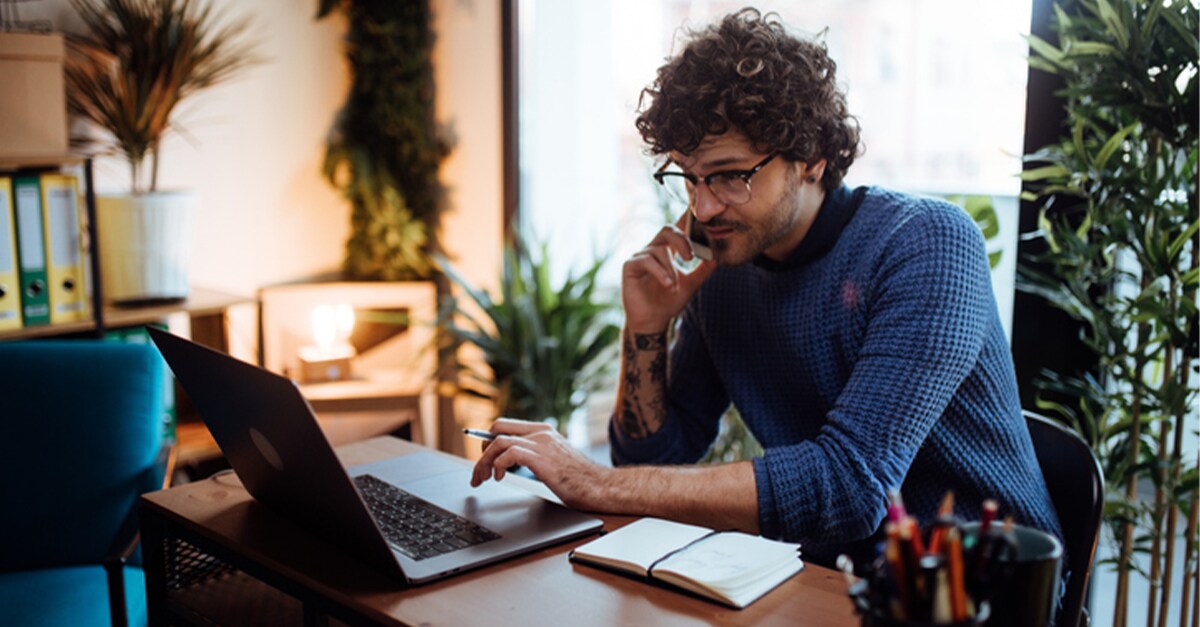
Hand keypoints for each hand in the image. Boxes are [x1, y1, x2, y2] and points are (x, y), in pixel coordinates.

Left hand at [469, 418, 608, 511]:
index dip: (488, 440)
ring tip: (483, 478)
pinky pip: (508, 453)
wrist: (601, 487)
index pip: (506, 425)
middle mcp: (541, 433)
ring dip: (484, 461)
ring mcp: (541, 443)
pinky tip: (500, 477)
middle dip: (482, 450)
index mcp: (544, 431)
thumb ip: (535, 456)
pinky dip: (497, 465)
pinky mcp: (541, 458)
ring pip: (498, 441)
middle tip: (479, 471)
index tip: (482, 458)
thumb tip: (510, 464)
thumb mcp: (553, 461)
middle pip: (497, 428)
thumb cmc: (580, 480)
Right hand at [622, 214, 716, 333]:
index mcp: (668, 250)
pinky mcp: (630, 266)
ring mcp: (641, 257)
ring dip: (670, 269)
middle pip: (667, 230)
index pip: (677, 229)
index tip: (698, 216)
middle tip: (691, 257)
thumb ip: (703, 270)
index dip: (686, 220)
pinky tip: (668, 285)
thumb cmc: (669, 301)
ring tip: (675, 287)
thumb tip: (717, 256)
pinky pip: (646, 261)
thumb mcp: (691, 284)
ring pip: (659, 250)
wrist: (653, 321)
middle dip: (681, 240)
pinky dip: (660, 273)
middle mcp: (653, 249)